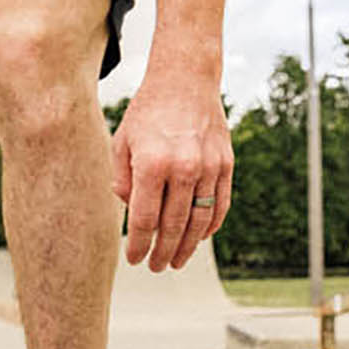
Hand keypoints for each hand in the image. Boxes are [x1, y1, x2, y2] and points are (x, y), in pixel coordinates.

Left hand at [110, 50, 232, 271]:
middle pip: (174, 225)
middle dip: (163, 251)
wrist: (185, 81)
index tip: (134, 260)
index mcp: (152, 164)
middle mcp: (184, 167)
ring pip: (200, 220)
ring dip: (188, 246)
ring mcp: (209, 167)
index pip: (145, 219)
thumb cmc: (147, 112)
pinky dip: (211, 225)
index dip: (139, 244)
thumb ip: (122, 180)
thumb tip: (132, 212)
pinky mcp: (226, 164)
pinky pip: (220, 204)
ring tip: (176, 261)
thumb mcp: (122, 143)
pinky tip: (199, 238)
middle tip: (156, 267)